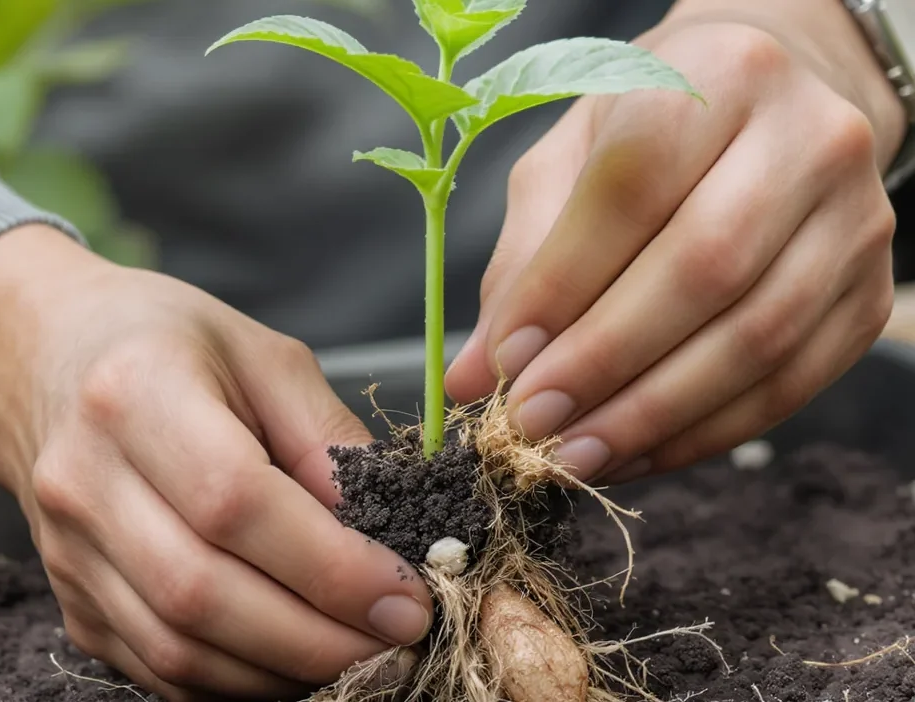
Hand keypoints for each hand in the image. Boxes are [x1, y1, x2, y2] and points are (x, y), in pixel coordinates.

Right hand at [0, 226, 431, 699]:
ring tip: (359, 657)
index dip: (329, 564)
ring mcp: (67, 551)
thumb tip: (390, 527)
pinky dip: (237, 680)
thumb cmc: (170, 345)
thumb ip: (328, 439)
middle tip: (399, 642)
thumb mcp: (265, 358)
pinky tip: (293, 659)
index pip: (234, 502)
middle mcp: (83, 480)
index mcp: (136, 394)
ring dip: (283, 670)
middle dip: (318, 637)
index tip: (406, 596)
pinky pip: (157, 668)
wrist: (49, 362)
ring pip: (177, 648)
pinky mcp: (71, 600)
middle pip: (202, 593)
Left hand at [446, 0, 905, 484]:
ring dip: (650, 415)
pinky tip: (634, 452)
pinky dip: (701, 432)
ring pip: (754, 340)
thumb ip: (521, 262)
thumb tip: (473, 375)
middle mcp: (806, 139)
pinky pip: (788, 386)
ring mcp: (855, 222)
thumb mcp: (569, 162)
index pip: (632, 190)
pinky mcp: (869, 295)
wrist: (775, 116)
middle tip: (532, 424)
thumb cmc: (653, 133)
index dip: (563, 287)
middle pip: (703, 270)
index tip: (504, 362)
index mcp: (718, 78)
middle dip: (604, 363)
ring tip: (573, 455)